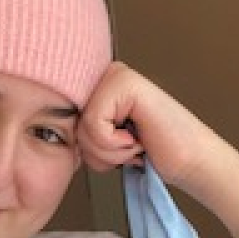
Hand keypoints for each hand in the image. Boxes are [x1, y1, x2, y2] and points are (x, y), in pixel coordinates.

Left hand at [77, 62, 218, 187]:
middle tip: (130, 146)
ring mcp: (116, 75)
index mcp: (98, 87)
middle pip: (71, 127)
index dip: (89, 149)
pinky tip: (138, 139)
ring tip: (135, 142)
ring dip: (110, 151)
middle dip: (98, 152)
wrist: (191, 162)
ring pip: (82, 129)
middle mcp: (105, 75)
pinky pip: (94, 126)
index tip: (119, 148)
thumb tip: (47, 132)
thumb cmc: (152, 155)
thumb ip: (79, 131)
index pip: (63, 123)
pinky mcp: (125, 83)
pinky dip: (116, 145)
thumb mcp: (103, 143)